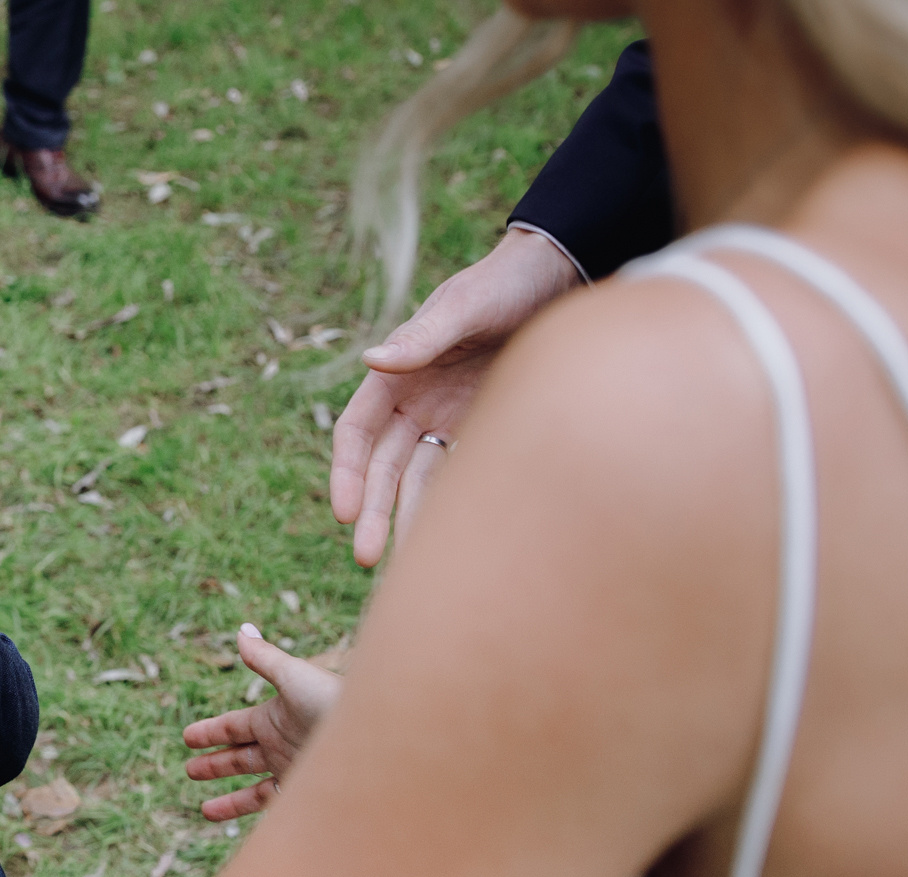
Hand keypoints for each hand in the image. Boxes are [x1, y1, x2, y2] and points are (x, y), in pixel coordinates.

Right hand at [181, 624, 345, 820]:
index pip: (234, 726)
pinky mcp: (303, 795)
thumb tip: (241, 631)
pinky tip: (228, 820)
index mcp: (275, 717)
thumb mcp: (294, 677)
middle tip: (189, 770)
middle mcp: (282, 745)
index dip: (210, 732)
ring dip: (227, 798)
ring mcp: (293, 772)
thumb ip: (265, 658)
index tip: (187, 738)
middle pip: (240, 757)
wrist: (372, 740)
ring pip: (252, 788)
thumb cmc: (333, 702)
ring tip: (203, 810)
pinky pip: (269, 808)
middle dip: (214, 764)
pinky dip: (246, 814)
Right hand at [329, 226, 583, 566]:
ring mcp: (447, 420)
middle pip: (382, 469)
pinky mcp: (484, 431)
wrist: (561, 277)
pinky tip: (455, 542)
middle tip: (365, 559)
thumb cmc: (505, 283)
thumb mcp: (465, 305)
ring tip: (408, 568)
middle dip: (372, 513)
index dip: (346, 474)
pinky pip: (462, 477)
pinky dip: (454, 508)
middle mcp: (414, 403)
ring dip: (409, 521)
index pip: (356, 433)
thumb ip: (422, 336)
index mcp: (396, 375)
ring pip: (418, 481)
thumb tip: (371, 360)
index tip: (345, 512)